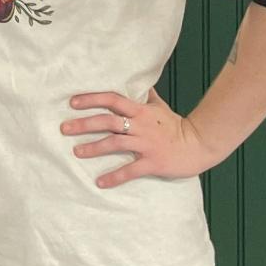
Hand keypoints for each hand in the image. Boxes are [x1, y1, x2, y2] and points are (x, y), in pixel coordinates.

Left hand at [61, 87, 220, 187]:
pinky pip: (130, 170)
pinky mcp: (153, 162)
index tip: (72, 102)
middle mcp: (140, 125)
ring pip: (115, 144)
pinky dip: (114, 177)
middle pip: (107, 121)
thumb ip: (146, 96)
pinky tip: (100, 183)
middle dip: (84, 124)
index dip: (91, 99)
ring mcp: (146, 144)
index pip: (112, 99)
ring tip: (77, 152)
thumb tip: (138, 82)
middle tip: (64, 128)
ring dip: (94, 148)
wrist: (201, 144)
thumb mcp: (160, 107)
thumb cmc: (177, 125)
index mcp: (140, 111)